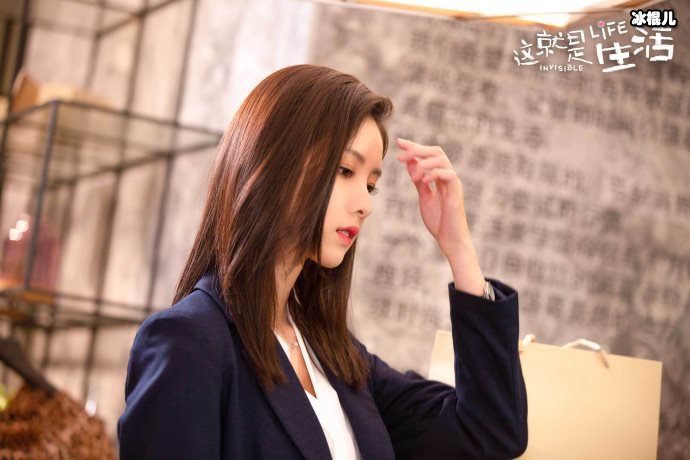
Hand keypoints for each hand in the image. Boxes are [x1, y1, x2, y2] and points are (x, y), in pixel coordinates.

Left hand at [395, 138, 469, 255]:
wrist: (450, 240)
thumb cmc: (439, 221)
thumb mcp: (424, 197)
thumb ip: (419, 180)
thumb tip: (410, 163)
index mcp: (441, 177)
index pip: (429, 155)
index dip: (414, 147)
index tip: (399, 142)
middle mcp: (449, 177)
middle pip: (436, 152)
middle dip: (417, 150)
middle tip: (400, 156)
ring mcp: (454, 185)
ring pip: (442, 160)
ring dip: (423, 164)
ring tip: (412, 177)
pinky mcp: (456, 194)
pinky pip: (449, 175)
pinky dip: (434, 174)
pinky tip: (422, 181)